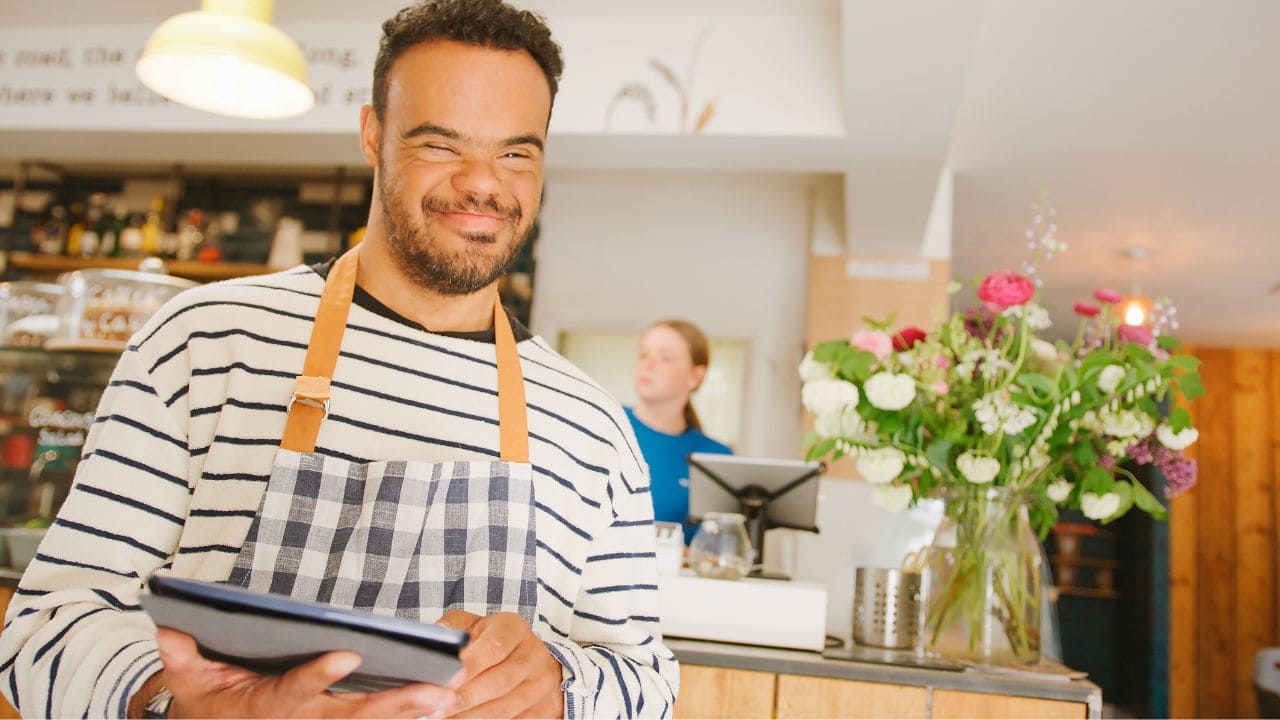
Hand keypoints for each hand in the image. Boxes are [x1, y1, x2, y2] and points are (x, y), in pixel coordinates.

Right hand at [155, 627, 459, 717]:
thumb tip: (169, 631)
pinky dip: (406, 717)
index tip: (349, 653)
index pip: (295, 690)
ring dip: (411, 712)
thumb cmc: (209, 703)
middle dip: (394, 705)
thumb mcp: (189, 682)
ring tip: (450, 697)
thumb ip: (183, 658)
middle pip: (351, 716)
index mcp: (266, 707)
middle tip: (436, 691)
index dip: (320, 674)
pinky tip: (442, 706)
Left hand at [436, 610, 563, 718]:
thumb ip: (452, 629)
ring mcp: (542, 684)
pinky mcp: (543, 709)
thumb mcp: (473, 626)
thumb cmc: (491, 641)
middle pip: (500, 681)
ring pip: (505, 707)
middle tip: (437, 708)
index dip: (470, 666)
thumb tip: (434, 640)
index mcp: (514, 628)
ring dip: (471, 716)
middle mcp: (533, 654)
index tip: (445, 680)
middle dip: (465, 698)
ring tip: (444, 717)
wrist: (529, 660)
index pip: (494, 647)